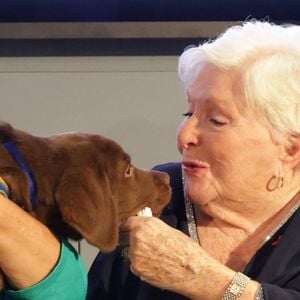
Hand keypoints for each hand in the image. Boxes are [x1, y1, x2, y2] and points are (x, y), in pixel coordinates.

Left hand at [121, 216, 259, 299]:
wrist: (194, 271)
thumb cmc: (187, 250)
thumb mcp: (169, 230)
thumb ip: (152, 228)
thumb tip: (144, 228)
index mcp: (147, 224)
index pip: (127, 221)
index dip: (129, 225)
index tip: (128, 227)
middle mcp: (138, 237)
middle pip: (128, 236)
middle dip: (135, 239)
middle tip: (150, 244)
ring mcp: (136, 254)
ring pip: (131, 251)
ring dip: (139, 253)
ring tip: (157, 256)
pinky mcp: (137, 269)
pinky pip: (135, 264)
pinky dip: (142, 265)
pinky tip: (156, 265)